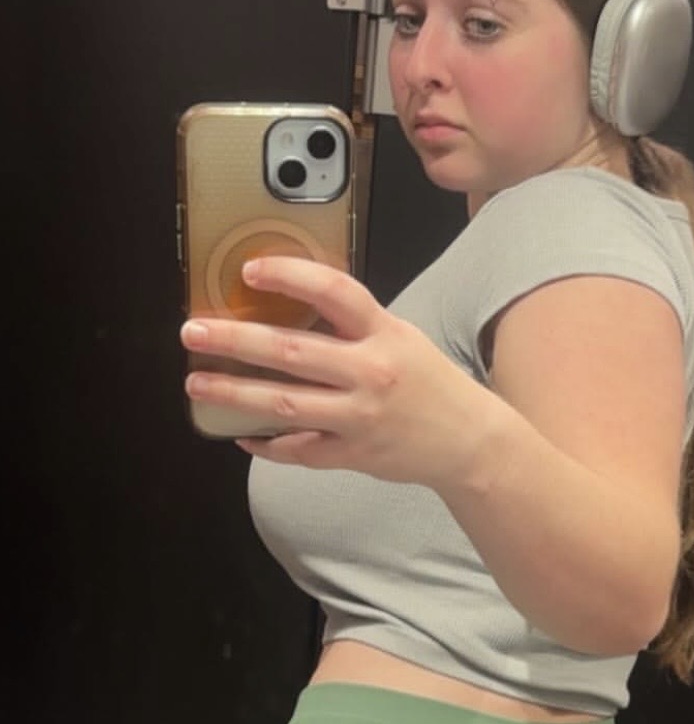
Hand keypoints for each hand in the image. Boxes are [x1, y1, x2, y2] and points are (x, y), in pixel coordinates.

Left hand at [180, 256, 497, 486]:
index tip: (250, 270)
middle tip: (193, 332)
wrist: (469, 441)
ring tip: (197, 385)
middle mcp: (371, 373)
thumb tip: (289, 308)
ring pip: (285, 405)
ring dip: (234, 394)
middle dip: (235, 341)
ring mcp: (360, 417)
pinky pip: (299, 450)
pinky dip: (267, 444)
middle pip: (291, 352)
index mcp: (384, 333)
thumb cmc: (430, 384)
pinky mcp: (354, 454)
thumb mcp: (401, 338)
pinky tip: (240, 434)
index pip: (333, 292)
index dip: (289, 275)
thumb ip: (352, 326)